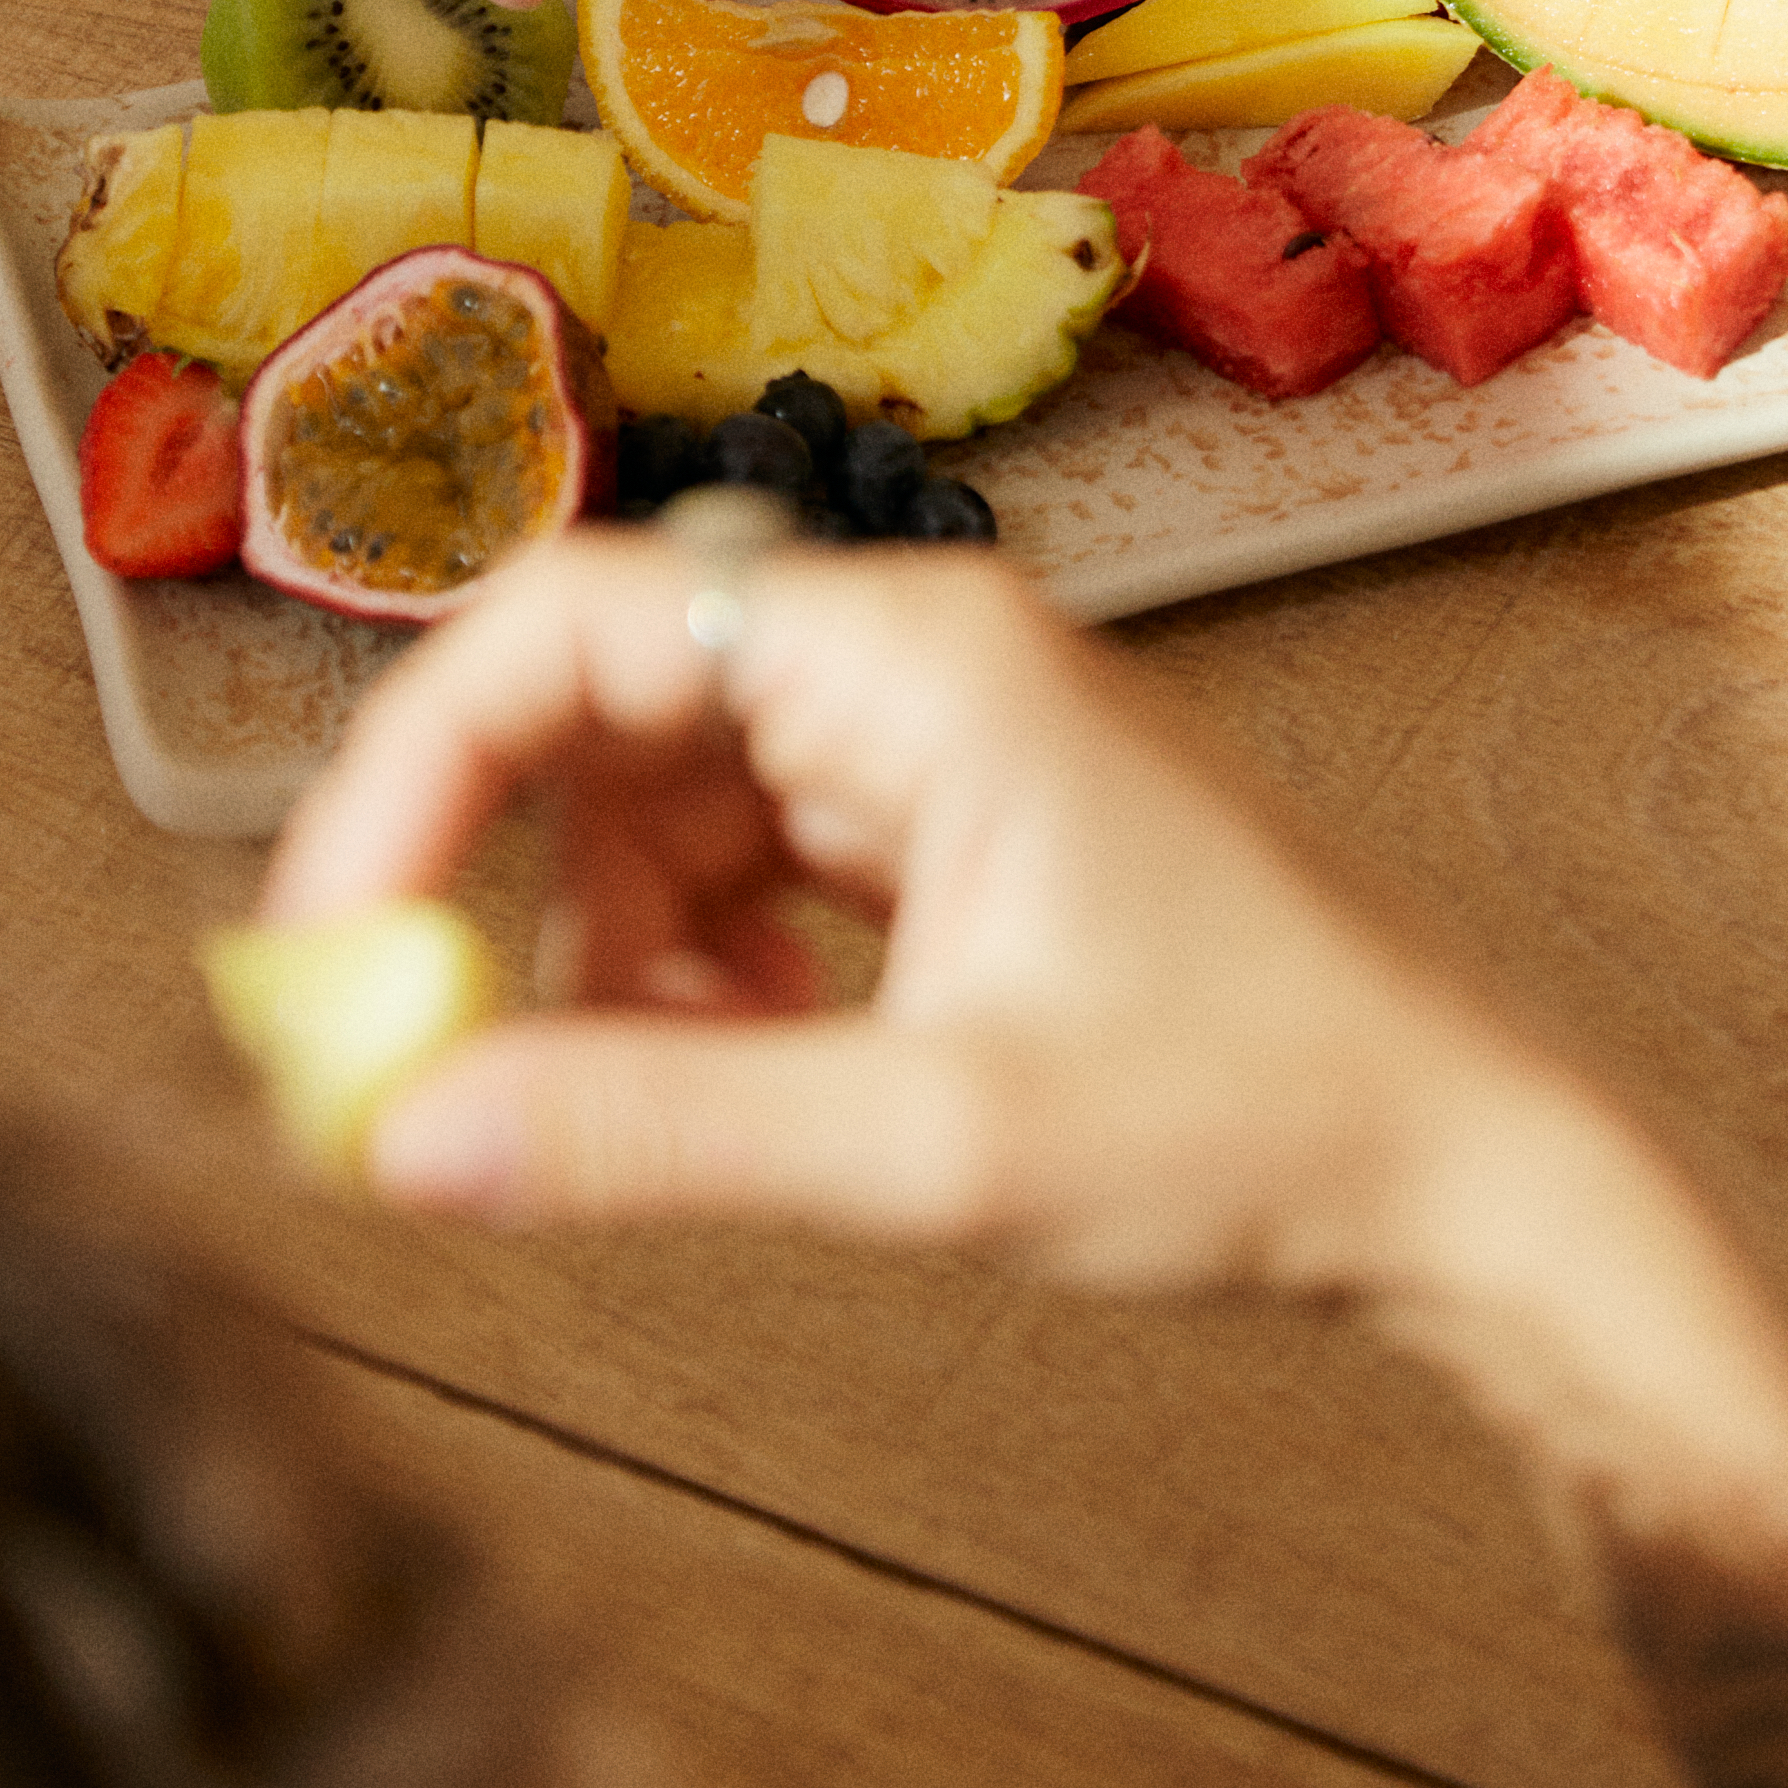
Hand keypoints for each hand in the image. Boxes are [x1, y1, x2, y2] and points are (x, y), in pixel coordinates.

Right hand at [265, 538, 1552, 1305]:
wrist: (1458, 1165)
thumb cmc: (1255, 1116)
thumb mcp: (932, 1143)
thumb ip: (653, 1131)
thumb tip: (405, 1143)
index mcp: (910, 654)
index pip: (566, 623)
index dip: (411, 772)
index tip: (328, 947)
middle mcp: (911, 652)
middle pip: (598, 703)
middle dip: (500, 878)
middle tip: (428, 1055)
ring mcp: (935, 733)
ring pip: (660, 799)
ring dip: (614, 952)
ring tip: (688, 1098)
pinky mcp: (953, 820)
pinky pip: (747, 856)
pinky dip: (704, 971)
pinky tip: (766, 1075)